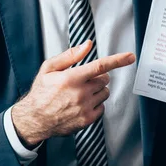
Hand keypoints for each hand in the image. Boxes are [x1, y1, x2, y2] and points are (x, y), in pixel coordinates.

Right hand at [12, 40, 134, 146]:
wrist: (35, 119)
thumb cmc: (41, 92)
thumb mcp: (49, 68)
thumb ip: (70, 56)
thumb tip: (87, 45)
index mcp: (71, 78)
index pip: (100, 66)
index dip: (118, 60)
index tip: (130, 56)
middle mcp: (80, 94)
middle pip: (104, 79)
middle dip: (97, 77)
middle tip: (83, 80)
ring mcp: (84, 108)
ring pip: (105, 93)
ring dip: (97, 90)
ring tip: (80, 93)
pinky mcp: (87, 120)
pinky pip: (102, 107)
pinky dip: (95, 104)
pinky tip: (81, 104)